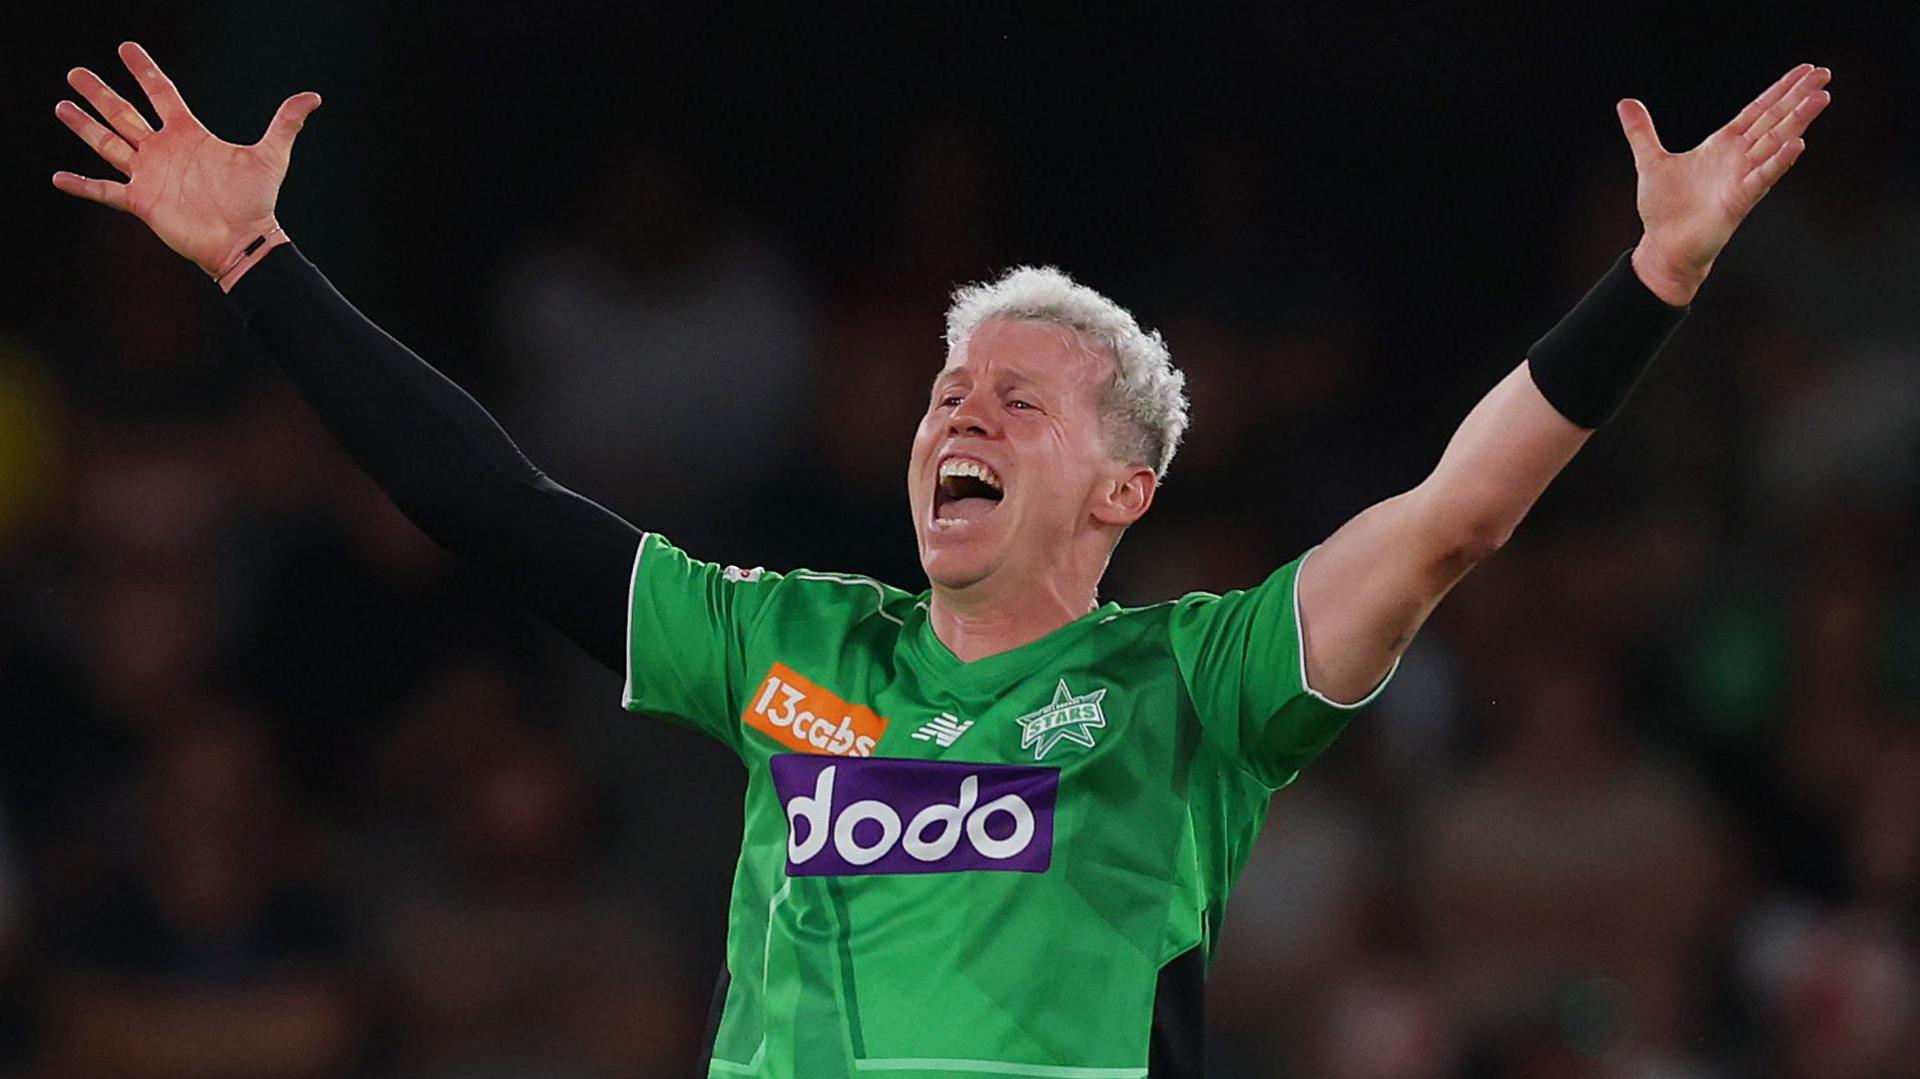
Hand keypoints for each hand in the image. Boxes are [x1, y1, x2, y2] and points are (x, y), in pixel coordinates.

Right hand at [52, 41, 320, 279]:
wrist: (244, 240)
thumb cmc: (257, 201)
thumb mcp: (271, 156)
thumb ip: (286, 123)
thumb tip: (313, 97)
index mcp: (189, 134)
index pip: (161, 93)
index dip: (144, 70)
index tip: (126, 48)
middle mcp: (164, 151)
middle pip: (124, 114)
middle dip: (100, 93)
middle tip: (75, 73)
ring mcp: (150, 175)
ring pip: (108, 144)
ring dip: (84, 126)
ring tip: (61, 105)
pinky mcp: (142, 202)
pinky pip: (105, 191)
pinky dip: (82, 185)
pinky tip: (59, 177)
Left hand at [1617, 63, 1831, 304]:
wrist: (1664, 248)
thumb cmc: (1665, 209)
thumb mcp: (1651, 161)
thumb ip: (1641, 132)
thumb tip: (1626, 103)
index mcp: (1722, 146)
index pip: (1758, 111)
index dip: (1780, 90)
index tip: (1805, 70)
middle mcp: (1738, 159)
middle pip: (1774, 120)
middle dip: (1798, 97)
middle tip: (1824, 73)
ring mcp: (1741, 179)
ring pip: (1775, 143)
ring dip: (1798, 121)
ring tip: (1820, 97)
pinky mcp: (1738, 202)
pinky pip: (1761, 178)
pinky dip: (1778, 161)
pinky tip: (1797, 144)